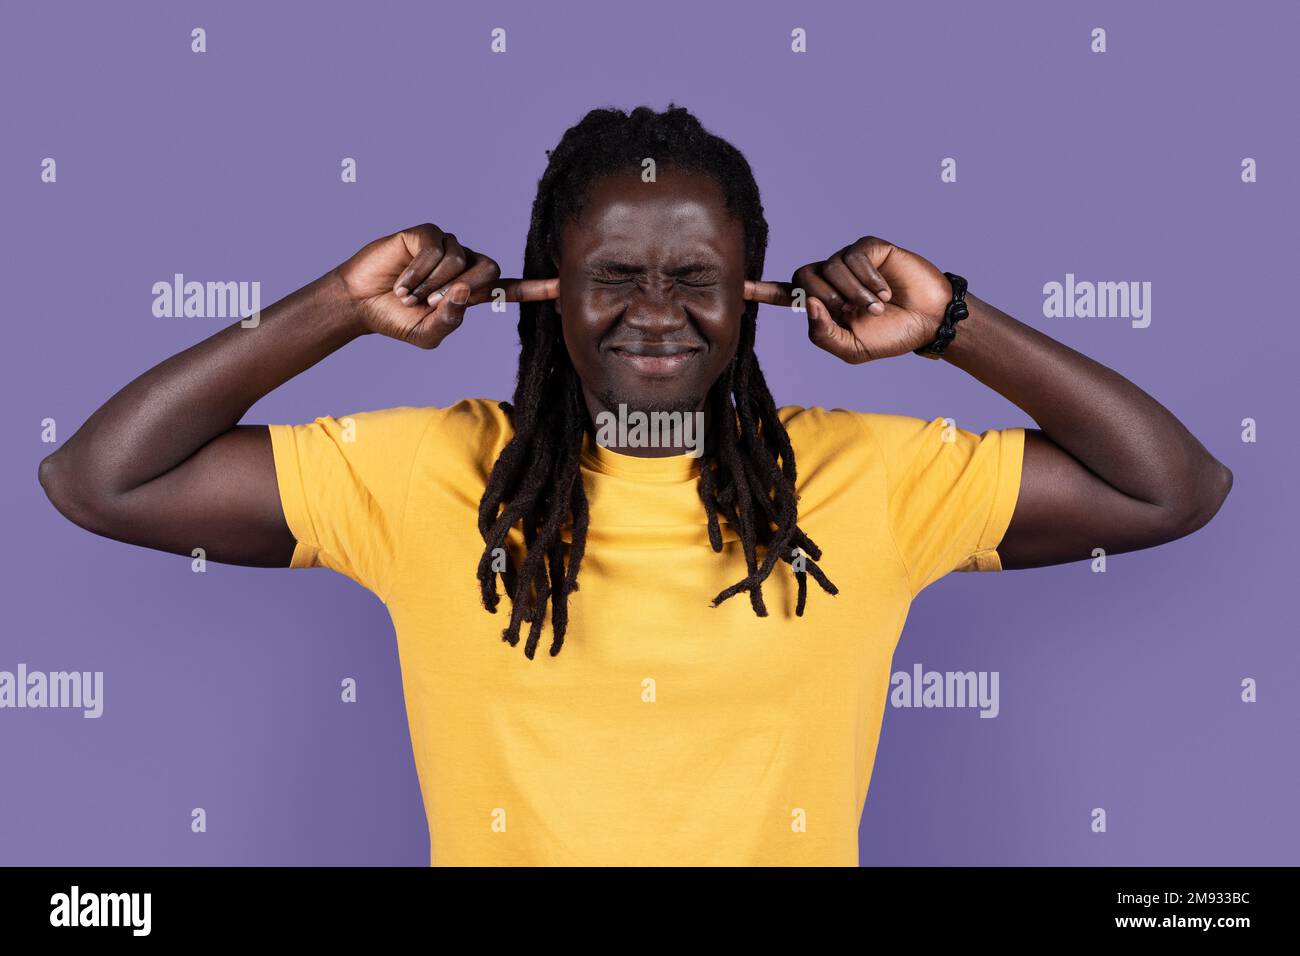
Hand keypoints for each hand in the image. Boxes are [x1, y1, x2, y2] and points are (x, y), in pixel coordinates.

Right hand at [333, 223, 557, 348]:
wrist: (361, 303)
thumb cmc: (397, 319)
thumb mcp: (428, 333)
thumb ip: (450, 320)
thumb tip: (464, 290)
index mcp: (472, 291)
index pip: (511, 288)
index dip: (536, 288)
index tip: (563, 286)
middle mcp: (464, 264)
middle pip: (490, 268)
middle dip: (462, 289)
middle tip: (430, 302)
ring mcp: (446, 246)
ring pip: (460, 259)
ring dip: (432, 283)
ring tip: (409, 294)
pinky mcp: (425, 234)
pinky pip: (435, 249)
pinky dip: (417, 271)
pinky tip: (401, 281)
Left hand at [746, 236, 951, 362]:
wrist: (928, 321)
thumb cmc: (890, 336)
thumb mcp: (851, 349)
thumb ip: (823, 334)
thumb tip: (808, 304)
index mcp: (821, 304)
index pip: (783, 294)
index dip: (760, 290)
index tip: (738, 287)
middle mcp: (830, 279)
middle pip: (803, 277)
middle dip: (827, 298)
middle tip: (854, 312)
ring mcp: (848, 261)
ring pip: (829, 267)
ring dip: (854, 292)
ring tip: (876, 305)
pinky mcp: (868, 248)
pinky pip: (854, 257)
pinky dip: (868, 278)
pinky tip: (885, 290)